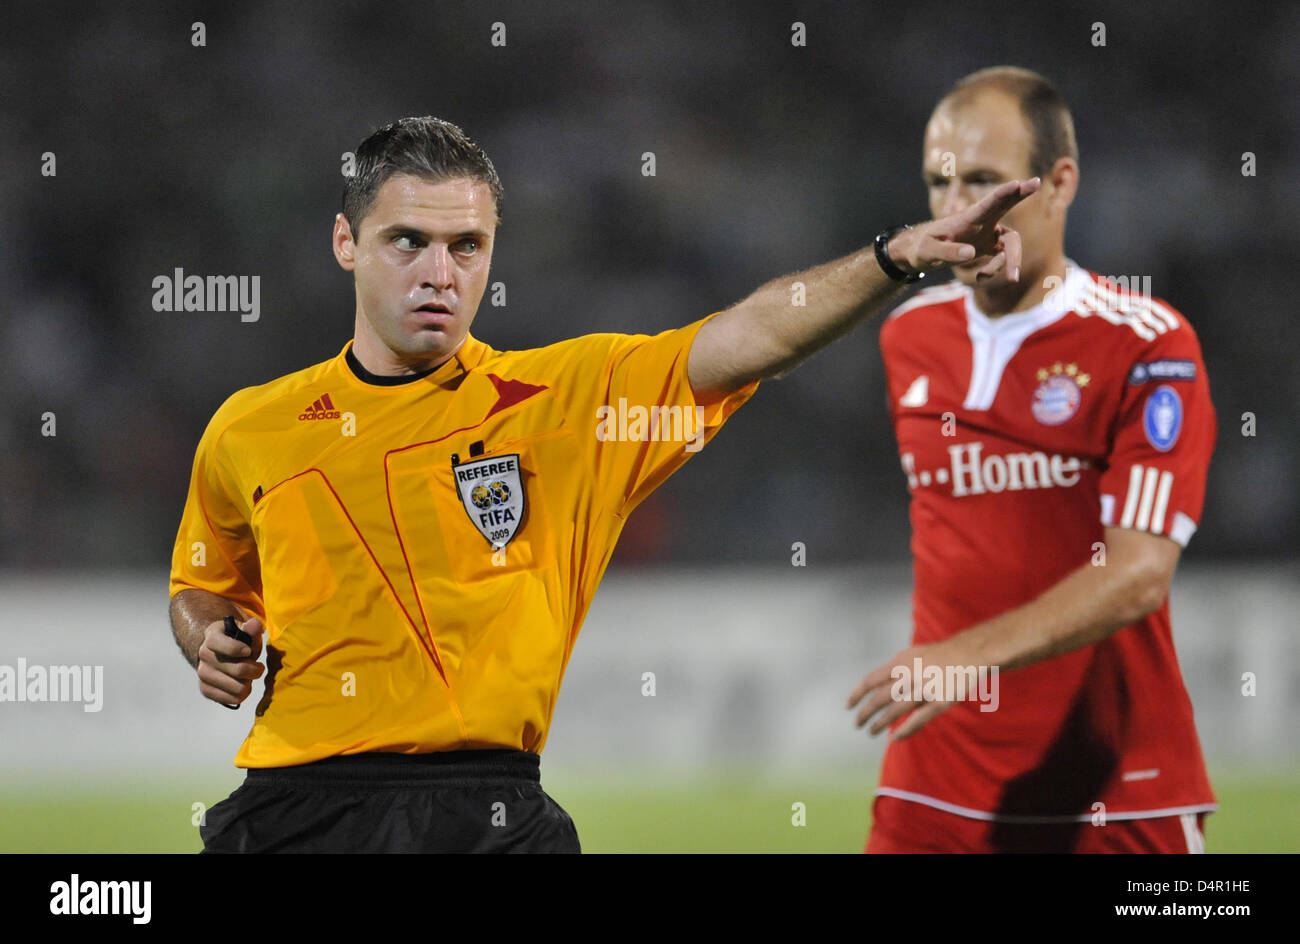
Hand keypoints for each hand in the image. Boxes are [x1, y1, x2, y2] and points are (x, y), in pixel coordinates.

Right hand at [196, 616, 265, 707]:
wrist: (222, 654)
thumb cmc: (239, 641)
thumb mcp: (246, 631)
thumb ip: (252, 629)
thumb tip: (255, 625)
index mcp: (211, 637)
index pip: (220, 644)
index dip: (238, 649)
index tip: (248, 651)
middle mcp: (203, 655)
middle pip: (238, 670)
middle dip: (255, 670)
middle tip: (258, 667)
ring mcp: (202, 674)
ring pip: (238, 687)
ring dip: (249, 683)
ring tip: (249, 676)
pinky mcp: (206, 690)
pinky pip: (232, 699)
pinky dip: (242, 694)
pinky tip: (242, 684)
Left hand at [846, 642, 961, 740]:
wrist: (969, 653)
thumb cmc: (939, 655)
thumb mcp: (911, 654)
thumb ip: (895, 668)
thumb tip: (877, 684)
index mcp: (900, 662)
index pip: (870, 680)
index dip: (857, 694)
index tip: (848, 705)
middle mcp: (909, 675)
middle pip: (879, 698)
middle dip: (865, 713)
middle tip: (857, 724)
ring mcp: (924, 689)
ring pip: (895, 711)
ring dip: (880, 724)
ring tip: (871, 732)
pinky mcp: (940, 701)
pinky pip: (918, 719)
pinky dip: (905, 730)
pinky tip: (894, 738)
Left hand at [888, 177, 1040, 281]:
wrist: (918, 254)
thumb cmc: (920, 249)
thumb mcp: (926, 253)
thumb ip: (947, 252)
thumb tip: (971, 254)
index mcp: (967, 219)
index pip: (988, 204)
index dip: (1003, 194)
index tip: (1018, 183)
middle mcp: (981, 222)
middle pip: (1007, 205)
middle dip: (1022, 194)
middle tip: (1037, 182)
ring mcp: (987, 234)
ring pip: (1011, 244)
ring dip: (1008, 262)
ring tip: (988, 278)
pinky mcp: (988, 247)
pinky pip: (1003, 257)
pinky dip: (996, 269)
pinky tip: (979, 278)